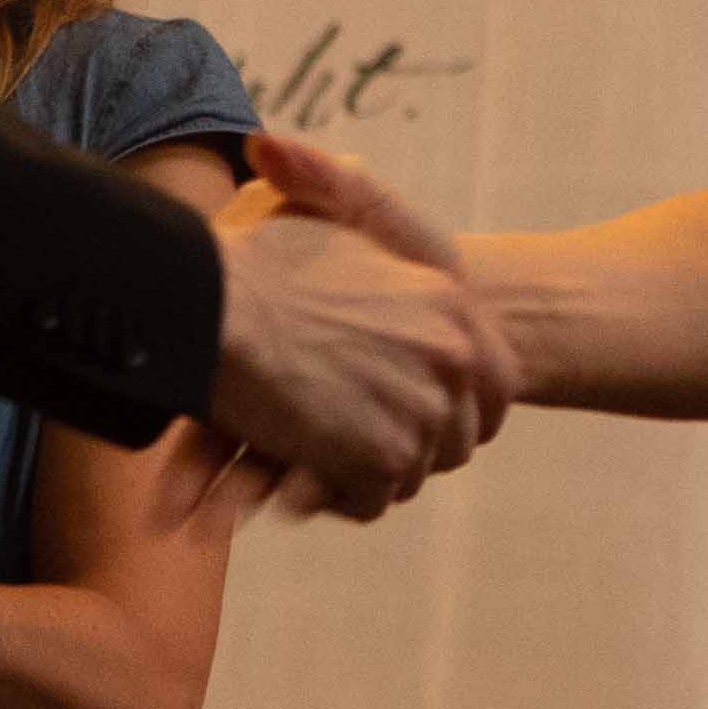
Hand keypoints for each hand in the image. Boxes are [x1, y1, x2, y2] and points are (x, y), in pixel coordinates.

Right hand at [202, 131, 519, 517]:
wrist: (208, 303)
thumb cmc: (255, 256)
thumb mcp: (337, 212)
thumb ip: (386, 236)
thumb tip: (383, 208)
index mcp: (449, 299)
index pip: (499, 381)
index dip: (464, 408)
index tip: (422, 415)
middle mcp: (451, 355)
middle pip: (460, 437)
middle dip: (412, 445)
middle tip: (357, 440)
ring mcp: (423, 409)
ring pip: (414, 472)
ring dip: (367, 472)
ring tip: (316, 452)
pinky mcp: (384, 457)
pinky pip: (374, 501)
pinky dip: (335, 496)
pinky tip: (297, 473)